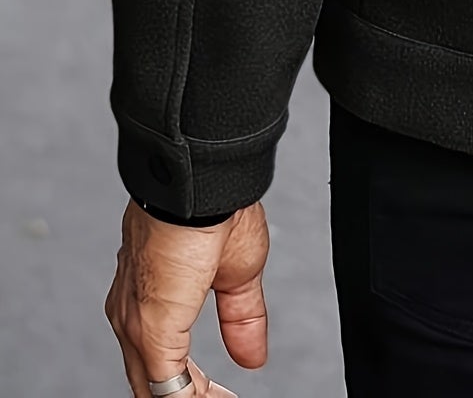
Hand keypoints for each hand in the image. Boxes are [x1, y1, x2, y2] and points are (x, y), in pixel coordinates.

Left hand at [105, 199, 269, 396]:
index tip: (220, 394)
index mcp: (147, 299)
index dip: (190, 386)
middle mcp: (131, 314)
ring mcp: (134, 324)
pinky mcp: (150, 331)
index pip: (156, 363)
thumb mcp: (237, 273)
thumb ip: (241, 319)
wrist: (203, 185)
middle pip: (147, 383)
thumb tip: (253, 355)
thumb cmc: (213, 208)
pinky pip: (163, 390)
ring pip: (150, 389)